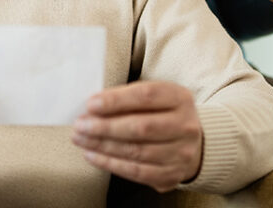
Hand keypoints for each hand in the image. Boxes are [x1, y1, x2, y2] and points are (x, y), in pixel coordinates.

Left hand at [72, 81, 202, 192]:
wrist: (192, 144)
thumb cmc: (163, 114)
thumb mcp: (154, 97)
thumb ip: (127, 97)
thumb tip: (93, 106)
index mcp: (180, 99)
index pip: (146, 96)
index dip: (116, 100)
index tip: (91, 104)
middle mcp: (185, 126)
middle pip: (141, 127)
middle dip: (105, 127)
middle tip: (80, 125)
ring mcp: (181, 153)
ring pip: (136, 151)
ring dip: (102, 146)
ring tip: (81, 139)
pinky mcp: (171, 175)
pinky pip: (136, 172)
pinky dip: (110, 164)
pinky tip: (92, 155)